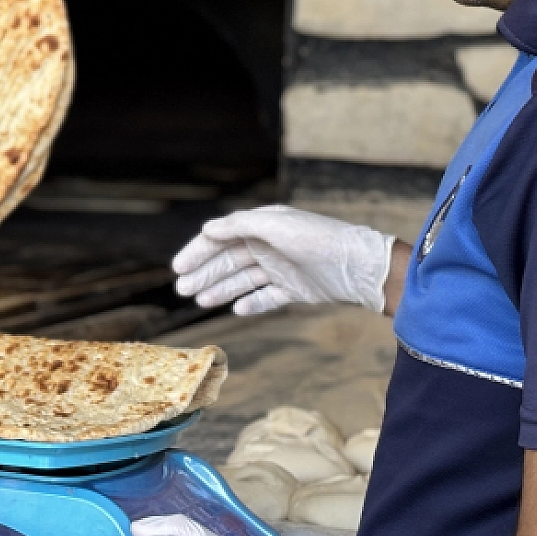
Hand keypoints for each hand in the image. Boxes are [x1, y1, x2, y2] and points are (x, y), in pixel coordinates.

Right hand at [173, 205, 395, 315]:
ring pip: (244, 280)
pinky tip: (237, 310)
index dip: (198, 252)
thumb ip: (239, 225)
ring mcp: (283, 268)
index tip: (178, 268)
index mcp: (262, 225)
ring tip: (201, 302)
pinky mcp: (297, 289)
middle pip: (229, 260)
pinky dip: (252, 303)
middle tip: (183, 290)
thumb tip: (208, 229)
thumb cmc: (317, 239)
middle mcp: (270, 245)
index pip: (222, 238)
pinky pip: (268, 297)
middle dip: (205, 274)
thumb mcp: (274, 225)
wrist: (358, 267)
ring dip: (222, 290)